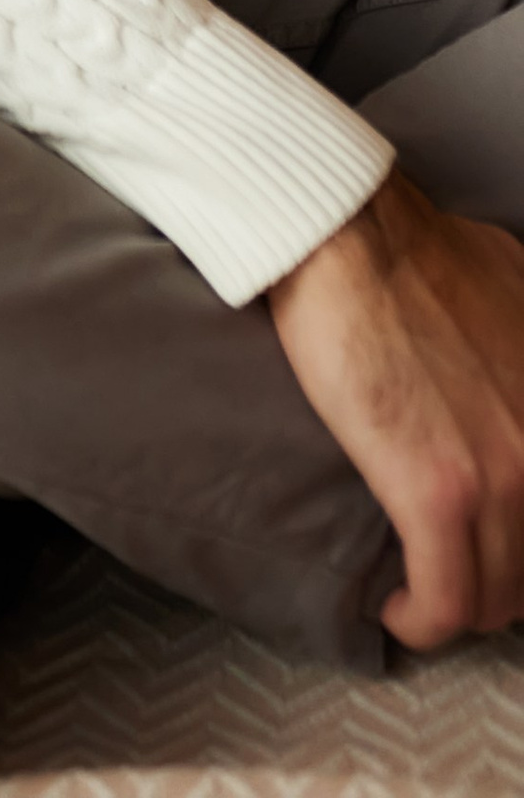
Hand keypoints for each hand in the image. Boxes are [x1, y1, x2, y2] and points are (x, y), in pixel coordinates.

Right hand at [268, 171, 523, 646]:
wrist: (350, 235)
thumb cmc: (415, 252)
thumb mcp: (519, 294)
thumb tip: (516, 366)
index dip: (521, 546)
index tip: (487, 544)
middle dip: (495, 582)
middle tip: (450, 570)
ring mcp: (504, 478)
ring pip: (496, 596)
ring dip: (457, 604)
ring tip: (421, 590)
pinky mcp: (437, 496)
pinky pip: (446, 602)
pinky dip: (422, 622)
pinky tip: (398, 612)